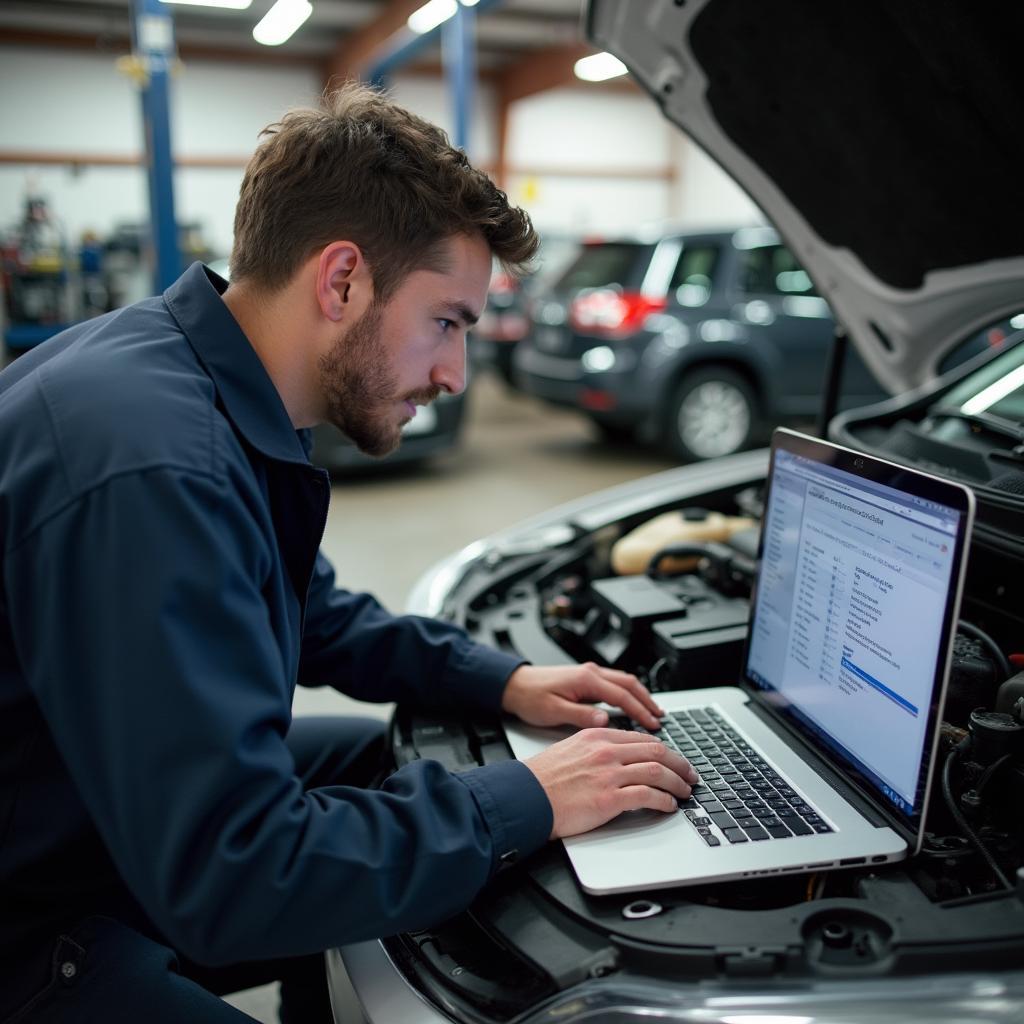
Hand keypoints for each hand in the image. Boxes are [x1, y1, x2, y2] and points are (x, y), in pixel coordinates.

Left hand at [501, 662, 662, 730]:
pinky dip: (627, 693)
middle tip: (660, 717)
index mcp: (585, 680)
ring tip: (652, 711)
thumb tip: (605, 720)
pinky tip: (631, 704)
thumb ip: (581, 715)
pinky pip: (614, 683)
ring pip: (623, 681)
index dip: (640, 710)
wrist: (514, 685)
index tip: (653, 724)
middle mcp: (590, 673)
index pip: (621, 695)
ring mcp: (588, 674)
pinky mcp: (585, 678)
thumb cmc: (530, 698)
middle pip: (629, 683)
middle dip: (647, 700)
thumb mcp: (554, 711)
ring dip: (639, 695)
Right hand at [525, 728, 699, 838]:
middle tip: (689, 775)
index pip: (641, 738)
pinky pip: (647, 796)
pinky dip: (664, 801)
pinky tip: (668, 806)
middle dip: (679, 764)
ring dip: (677, 783)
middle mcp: (606, 750)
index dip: (664, 750)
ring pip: (657, 771)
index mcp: (597, 735)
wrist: (525, 796)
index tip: (673, 759)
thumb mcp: (570, 749)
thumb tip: (617, 759)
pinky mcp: (609, 798)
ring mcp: (609, 773)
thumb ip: (595, 750)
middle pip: (656, 750)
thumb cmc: (542, 778)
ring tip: (684, 792)